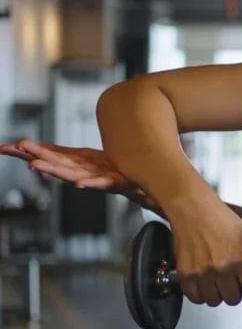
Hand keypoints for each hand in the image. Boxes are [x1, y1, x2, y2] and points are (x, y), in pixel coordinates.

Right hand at [0, 139, 156, 209]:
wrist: (141, 184)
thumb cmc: (110, 172)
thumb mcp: (84, 158)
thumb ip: (61, 153)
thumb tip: (41, 143)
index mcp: (74, 164)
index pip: (46, 155)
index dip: (25, 152)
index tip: (3, 148)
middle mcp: (81, 172)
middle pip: (55, 163)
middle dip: (36, 156)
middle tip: (18, 149)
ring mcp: (96, 179)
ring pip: (71, 174)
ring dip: (54, 171)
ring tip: (36, 166)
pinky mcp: (115, 183)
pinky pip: (101, 184)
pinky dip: (90, 184)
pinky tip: (80, 184)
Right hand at [165, 193, 241, 306]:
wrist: (193, 209)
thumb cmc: (219, 218)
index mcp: (241, 259)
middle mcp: (222, 268)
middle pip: (233, 299)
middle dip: (236, 291)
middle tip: (234, 282)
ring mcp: (202, 273)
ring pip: (214, 301)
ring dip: (217, 293)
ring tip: (218, 281)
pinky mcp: (185, 274)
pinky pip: (195, 297)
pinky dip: (200, 293)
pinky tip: (204, 282)